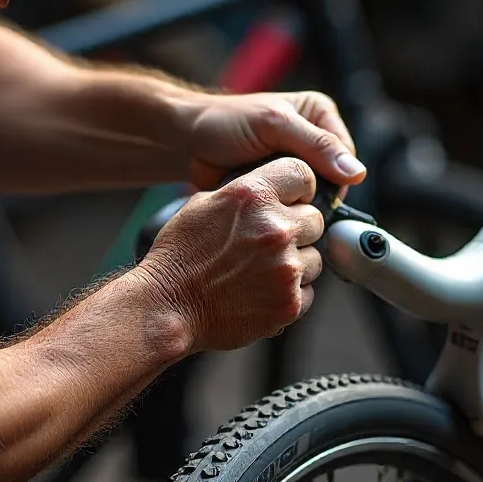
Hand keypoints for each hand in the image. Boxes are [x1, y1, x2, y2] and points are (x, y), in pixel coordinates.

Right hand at [134, 157, 323, 351]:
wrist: (167, 307)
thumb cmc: (179, 257)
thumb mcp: (202, 204)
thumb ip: (244, 193)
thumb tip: (271, 189)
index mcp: (253, 197)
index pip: (303, 174)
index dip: (297, 188)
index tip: (292, 199)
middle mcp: (275, 229)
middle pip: (315, 219)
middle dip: (296, 228)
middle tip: (268, 242)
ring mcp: (286, 268)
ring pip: (314, 257)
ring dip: (294, 262)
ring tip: (259, 270)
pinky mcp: (289, 303)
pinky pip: (308, 291)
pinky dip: (290, 292)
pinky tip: (260, 291)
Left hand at [184, 90, 365, 190]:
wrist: (187, 141)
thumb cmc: (225, 122)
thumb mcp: (273, 125)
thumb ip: (315, 145)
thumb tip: (356, 172)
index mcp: (319, 115)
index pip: (346, 156)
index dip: (334, 177)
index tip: (312, 192)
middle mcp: (313, 139)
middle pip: (332, 179)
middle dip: (313, 192)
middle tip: (289, 200)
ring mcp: (296, 165)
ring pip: (313, 195)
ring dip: (296, 202)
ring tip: (276, 203)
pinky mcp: (280, 185)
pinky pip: (293, 204)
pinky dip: (282, 208)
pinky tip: (269, 210)